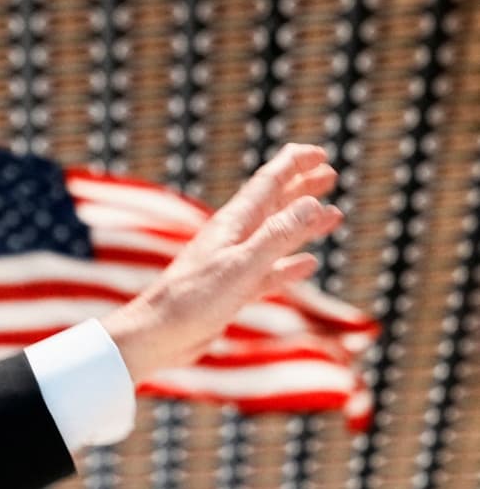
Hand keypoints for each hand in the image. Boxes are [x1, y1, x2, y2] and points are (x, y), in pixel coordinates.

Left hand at [101, 144, 345, 381]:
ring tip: (333, 216)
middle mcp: (233, 238)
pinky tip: (308, 264)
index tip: (321, 153)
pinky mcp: (232, 290)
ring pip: (275, 236)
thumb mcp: (241, 265)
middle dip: (301, 187)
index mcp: (233, 223)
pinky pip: (268, 272)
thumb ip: (277, 235)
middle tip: (330, 174)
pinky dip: (289, 265)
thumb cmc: (192, 299)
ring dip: (303, 224)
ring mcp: (233, 264)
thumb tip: (312, 203)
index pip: (269, 182)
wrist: (156, 335)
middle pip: (274, 204)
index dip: (295, 164)